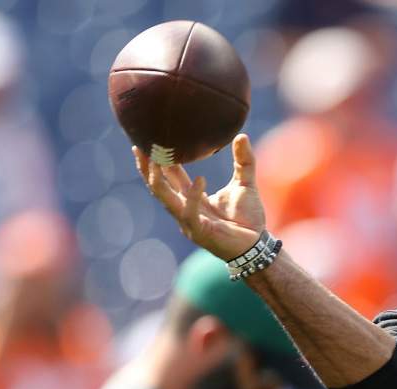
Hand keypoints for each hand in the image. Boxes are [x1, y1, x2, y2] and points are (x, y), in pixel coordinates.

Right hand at [134, 134, 263, 260]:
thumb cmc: (248, 217)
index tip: (147, 139)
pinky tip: (200, 180)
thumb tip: (241, 135)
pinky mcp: (199, 232)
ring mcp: (189, 221)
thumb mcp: (245, 184)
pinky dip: (193, 197)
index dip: (157, 160)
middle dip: (147, 168)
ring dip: (158, 180)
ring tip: (156, 159)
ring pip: (166, 199)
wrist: (257, 245)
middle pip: (159, 186)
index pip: (169, 176)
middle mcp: (185, 209)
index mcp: (191, 197)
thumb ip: (244, 161)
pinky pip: (190, 213)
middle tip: (139, 146)